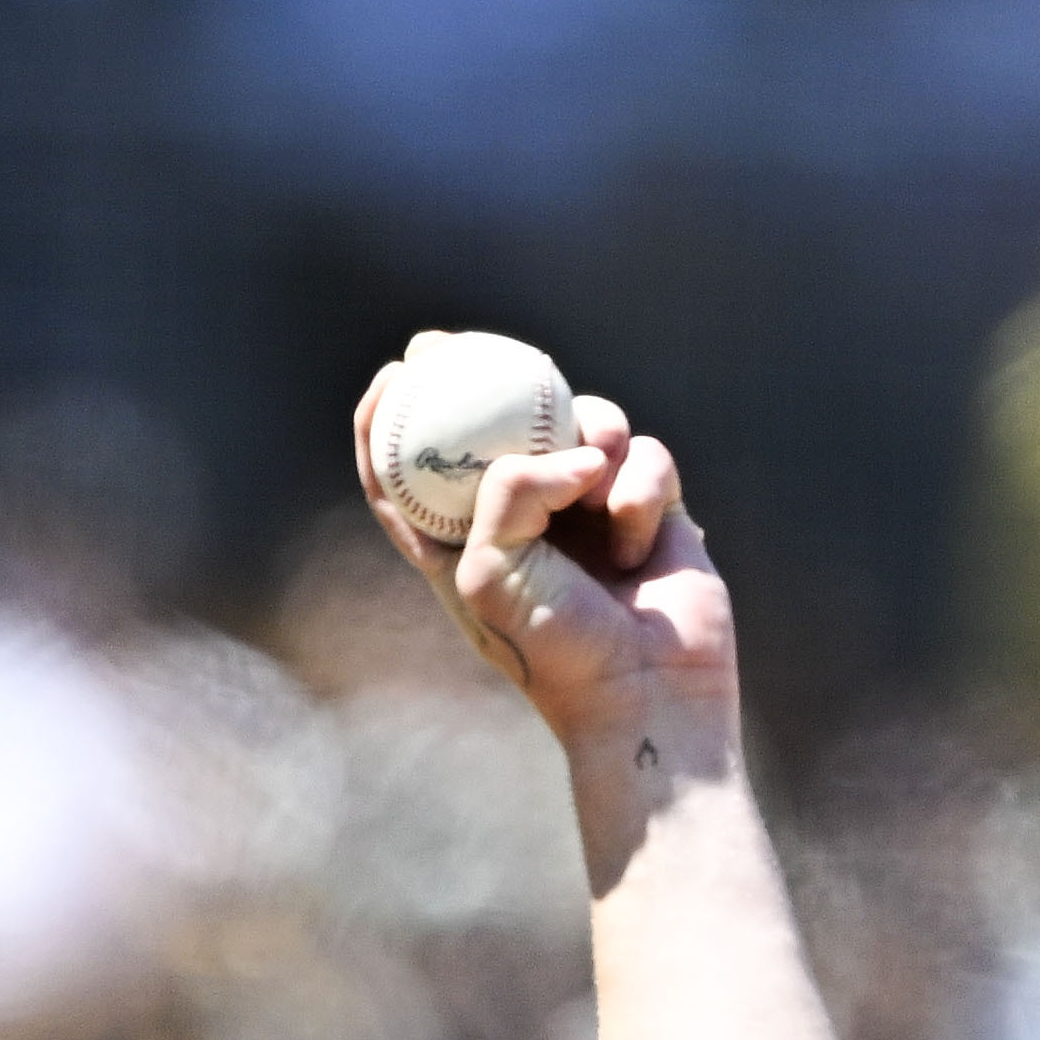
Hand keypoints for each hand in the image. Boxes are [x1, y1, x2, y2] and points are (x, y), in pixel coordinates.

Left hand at [351, 342, 735, 741]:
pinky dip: (642, 492)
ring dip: (593, 441)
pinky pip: (645, 455)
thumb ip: (504, 492)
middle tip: (462, 345)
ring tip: (595, 491)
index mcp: (463, 545)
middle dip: (483, 378)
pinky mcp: (648, 505)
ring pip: (585, 424)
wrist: (649, 694)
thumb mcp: (490, 572)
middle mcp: (522, 520)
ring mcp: (587, 508)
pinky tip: (639, 547)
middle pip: (496, 426)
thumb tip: (565, 452)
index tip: (394, 375)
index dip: (390, 423)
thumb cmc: (555, 649)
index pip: (409, 477)